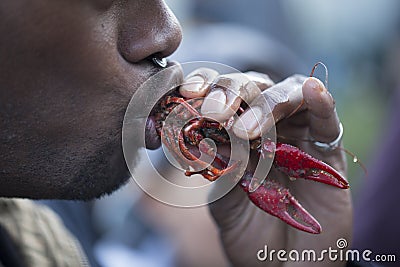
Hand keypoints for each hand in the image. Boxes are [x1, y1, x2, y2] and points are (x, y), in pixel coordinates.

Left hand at [179, 68, 351, 266]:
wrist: (283, 263)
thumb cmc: (250, 228)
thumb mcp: (224, 199)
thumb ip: (219, 168)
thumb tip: (207, 134)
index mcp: (234, 132)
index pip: (220, 95)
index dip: (205, 86)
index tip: (188, 93)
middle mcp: (264, 125)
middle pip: (252, 87)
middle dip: (232, 93)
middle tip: (215, 112)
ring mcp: (296, 132)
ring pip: (287, 95)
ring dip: (267, 103)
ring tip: (247, 128)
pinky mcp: (327, 147)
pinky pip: (327, 118)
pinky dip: (322, 102)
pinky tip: (313, 90)